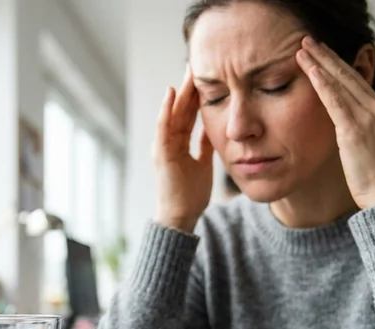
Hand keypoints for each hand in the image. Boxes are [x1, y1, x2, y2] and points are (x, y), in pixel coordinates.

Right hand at [152, 65, 213, 232]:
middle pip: (180, 109)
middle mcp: (169, 141)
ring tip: (186, 72)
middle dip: (189, 87)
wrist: (180, 217)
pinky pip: (163, 127)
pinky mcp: (161, 154)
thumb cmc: (190, 194)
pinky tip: (171, 94)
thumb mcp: (203, 163)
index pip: (188, 113)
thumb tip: (213, 128)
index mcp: (179, 143)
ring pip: (172, 113)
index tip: (207, 75)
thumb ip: (204, 145)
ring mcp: (163, 146)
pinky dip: (166, 110)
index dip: (197, 94)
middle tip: (196, 64)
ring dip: (179, 92)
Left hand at [296, 36, 374, 209]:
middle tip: (306, 41)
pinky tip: (312, 72)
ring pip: (339, 83)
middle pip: (346, 74)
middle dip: (325, 55)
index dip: (335, 62)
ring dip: (319, 64)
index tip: (319, 51)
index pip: (353, 78)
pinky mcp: (354, 130)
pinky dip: (324, 85)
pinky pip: (336, 102)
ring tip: (301, 50)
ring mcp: (367, 117)